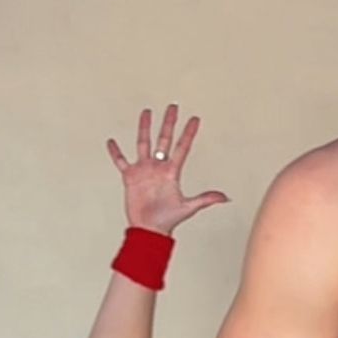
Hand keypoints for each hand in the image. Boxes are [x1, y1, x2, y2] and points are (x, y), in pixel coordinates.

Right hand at [107, 105, 227, 237]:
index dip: (189, 133)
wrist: (149, 229)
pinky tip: (112, 141)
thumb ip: (205, 199)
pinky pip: (121, 161)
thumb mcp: (188, 208)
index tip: (195, 119)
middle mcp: (158, 167)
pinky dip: (116, 152)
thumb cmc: (168, 220)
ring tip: (146, 112)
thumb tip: (225, 198)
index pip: (182, 147)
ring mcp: (144, 170)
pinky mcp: (130, 177)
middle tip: (173, 107)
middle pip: (164, 139)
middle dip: (169, 123)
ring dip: (145, 128)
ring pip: (144, 143)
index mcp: (172, 172)